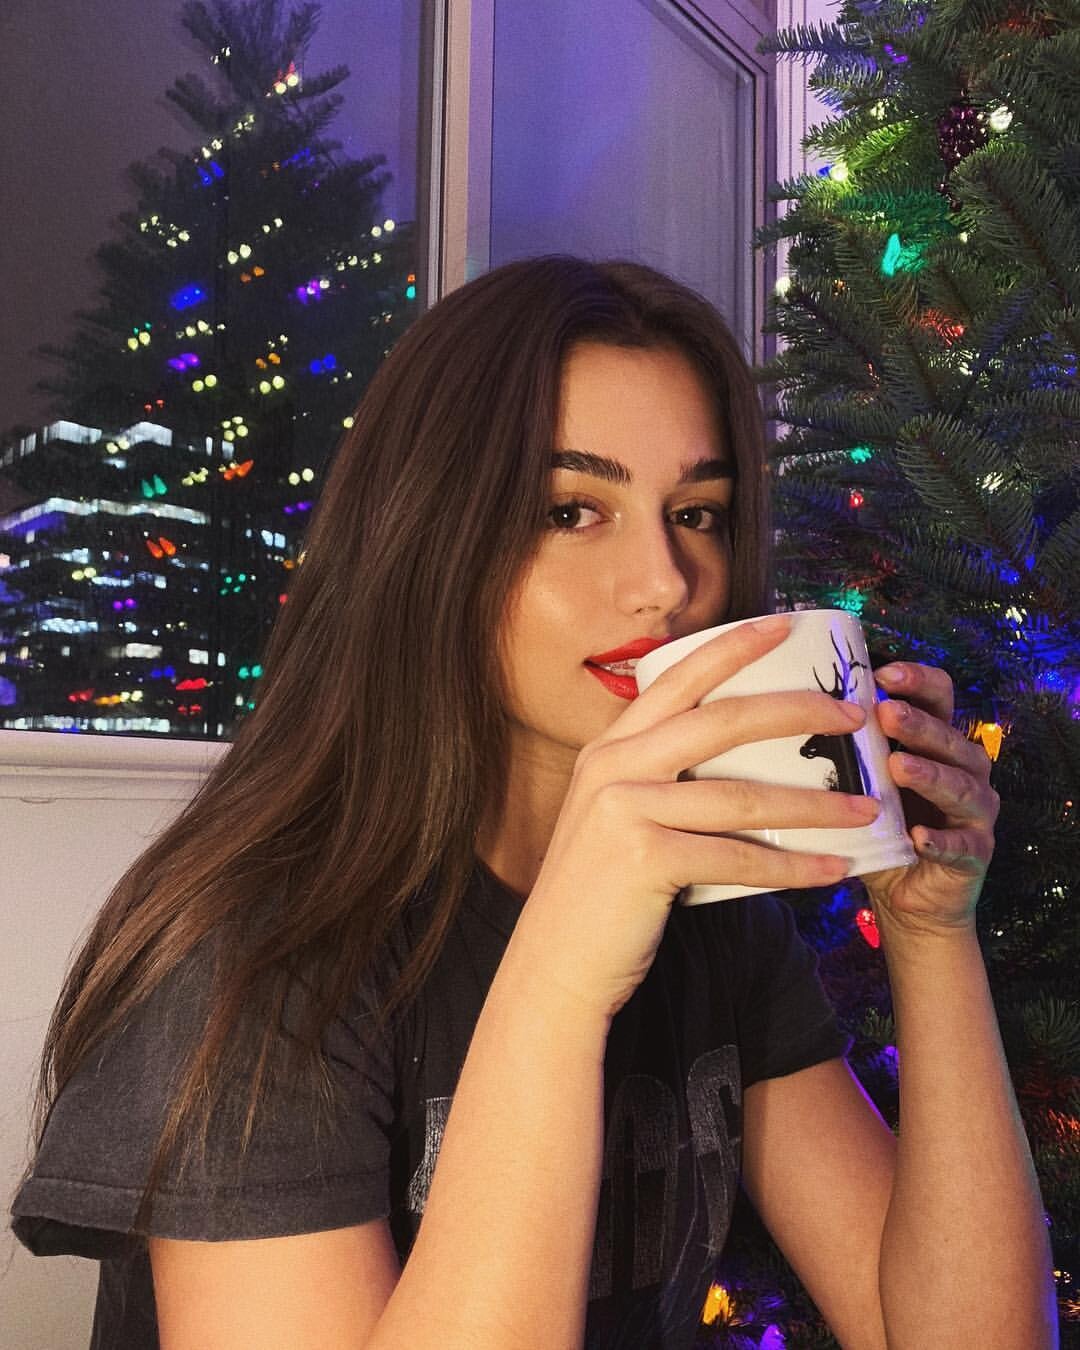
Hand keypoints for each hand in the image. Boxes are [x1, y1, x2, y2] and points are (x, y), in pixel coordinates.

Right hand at [517, 616, 880, 1019]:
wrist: (555, 965)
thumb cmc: (600, 895)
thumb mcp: (616, 818)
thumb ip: (656, 781)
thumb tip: (738, 762)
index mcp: (608, 748)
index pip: (678, 680)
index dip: (734, 647)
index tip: (785, 625)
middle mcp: (612, 766)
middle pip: (721, 721)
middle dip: (796, 711)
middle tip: (853, 716)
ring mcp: (623, 809)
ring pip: (741, 796)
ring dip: (815, 804)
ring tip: (867, 806)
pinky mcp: (642, 859)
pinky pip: (737, 858)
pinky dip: (793, 867)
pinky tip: (833, 870)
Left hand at [863, 661, 998, 937]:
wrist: (907, 897)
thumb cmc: (881, 827)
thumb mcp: (861, 783)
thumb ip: (845, 750)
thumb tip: (789, 711)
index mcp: (938, 743)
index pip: (939, 696)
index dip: (917, 681)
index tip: (883, 672)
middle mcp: (965, 769)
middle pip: (949, 737)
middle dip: (918, 723)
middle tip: (885, 713)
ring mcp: (975, 812)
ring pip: (960, 786)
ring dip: (929, 774)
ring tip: (898, 767)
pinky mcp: (975, 853)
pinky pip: (961, 845)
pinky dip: (939, 840)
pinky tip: (918, 836)